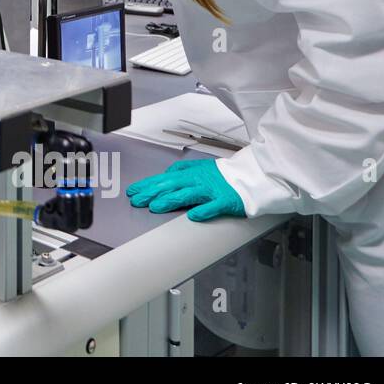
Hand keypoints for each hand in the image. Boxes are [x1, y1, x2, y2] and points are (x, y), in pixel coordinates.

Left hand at [126, 158, 244, 221]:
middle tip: (137, 200)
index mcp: (191, 173)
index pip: (164, 179)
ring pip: (188, 195)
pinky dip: (203, 210)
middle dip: (152, 193)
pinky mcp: (225, 201)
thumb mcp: (200, 167)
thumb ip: (183, 169)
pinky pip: (213, 206)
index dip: (148, 185)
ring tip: (156, 206)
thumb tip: (167, 172)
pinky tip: (193, 216)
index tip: (133, 191)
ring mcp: (211, 191)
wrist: (250, 177)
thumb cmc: (224, 175)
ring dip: (171, 200)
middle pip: (172, 186)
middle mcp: (198, 180)